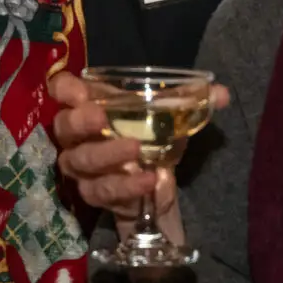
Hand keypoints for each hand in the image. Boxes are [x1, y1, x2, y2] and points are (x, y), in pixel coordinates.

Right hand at [48, 73, 230, 237]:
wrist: (153, 180)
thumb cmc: (150, 135)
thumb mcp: (168, 115)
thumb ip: (191, 101)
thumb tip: (222, 93)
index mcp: (89, 104)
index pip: (61, 90)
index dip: (66, 89)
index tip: (81, 91)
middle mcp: (76, 136)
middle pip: (64, 126)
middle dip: (81, 121)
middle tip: (102, 118)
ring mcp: (81, 167)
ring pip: (81, 161)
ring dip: (107, 154)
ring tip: (136, 150)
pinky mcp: (94, 194)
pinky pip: (103, 190)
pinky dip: (127, 185)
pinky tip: (150, 179)